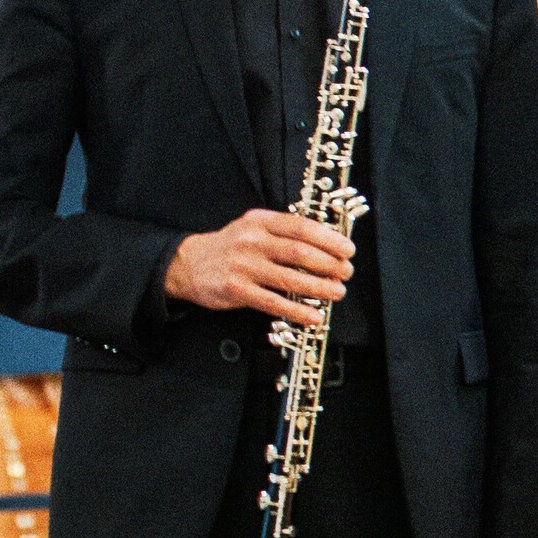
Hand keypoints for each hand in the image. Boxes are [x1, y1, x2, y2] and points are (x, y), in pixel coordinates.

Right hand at [164, 208, 353, 326]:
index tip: (348, 250)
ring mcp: (243, 266)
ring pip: (290, 278)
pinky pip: (273, 302)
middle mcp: (251, 241)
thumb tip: (328, 243)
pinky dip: (298, 311)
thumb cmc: (232, 247)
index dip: (330, 239)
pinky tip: (314, 316)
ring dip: (320, 288)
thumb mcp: (254, 227)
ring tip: (338, 293)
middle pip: (300, 252)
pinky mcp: (236, 290)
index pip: (301, 227)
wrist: (188, 264)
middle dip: (330, 264)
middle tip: (346, 273)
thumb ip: (284, 232)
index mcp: (260, 221)